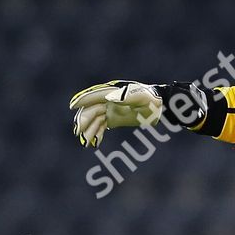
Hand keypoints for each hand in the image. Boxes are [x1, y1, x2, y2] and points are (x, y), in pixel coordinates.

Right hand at [68, 79, 208, 147]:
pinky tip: (95, 144)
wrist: (161, 107)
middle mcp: (109, 100)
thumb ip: (125, 96)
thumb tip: (108, 96)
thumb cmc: (152, 101)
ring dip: (89, 130)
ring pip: (95, 119)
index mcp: (114, 91)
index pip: (94, 95)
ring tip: (86, 143)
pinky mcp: (114, 119)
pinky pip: (101, 126)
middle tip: (80, 134)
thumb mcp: (142, 98)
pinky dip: (97, 134)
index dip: (83, 100)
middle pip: (92, 109)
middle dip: (85, 121)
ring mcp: (110, 109)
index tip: (72, 106)